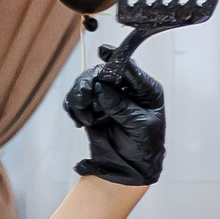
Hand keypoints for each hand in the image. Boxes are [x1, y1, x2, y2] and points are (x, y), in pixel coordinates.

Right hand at [64, 47, 165, 186]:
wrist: (131, 167)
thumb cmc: (144, 146)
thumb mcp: (138, 125)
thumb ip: (121, 106)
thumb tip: (102, 87)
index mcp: (145, 90)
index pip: (130, 67)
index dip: (115, 58)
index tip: (103, 51)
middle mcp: (126, 89)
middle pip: (102, 72)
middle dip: (89, 83)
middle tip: (83, 100)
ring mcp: (108, 97)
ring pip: (86, 83)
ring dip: (80, 98)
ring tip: (84, 118)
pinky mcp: (93, 107)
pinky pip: (77, 98)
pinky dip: (74, 107)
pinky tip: (80, 120)